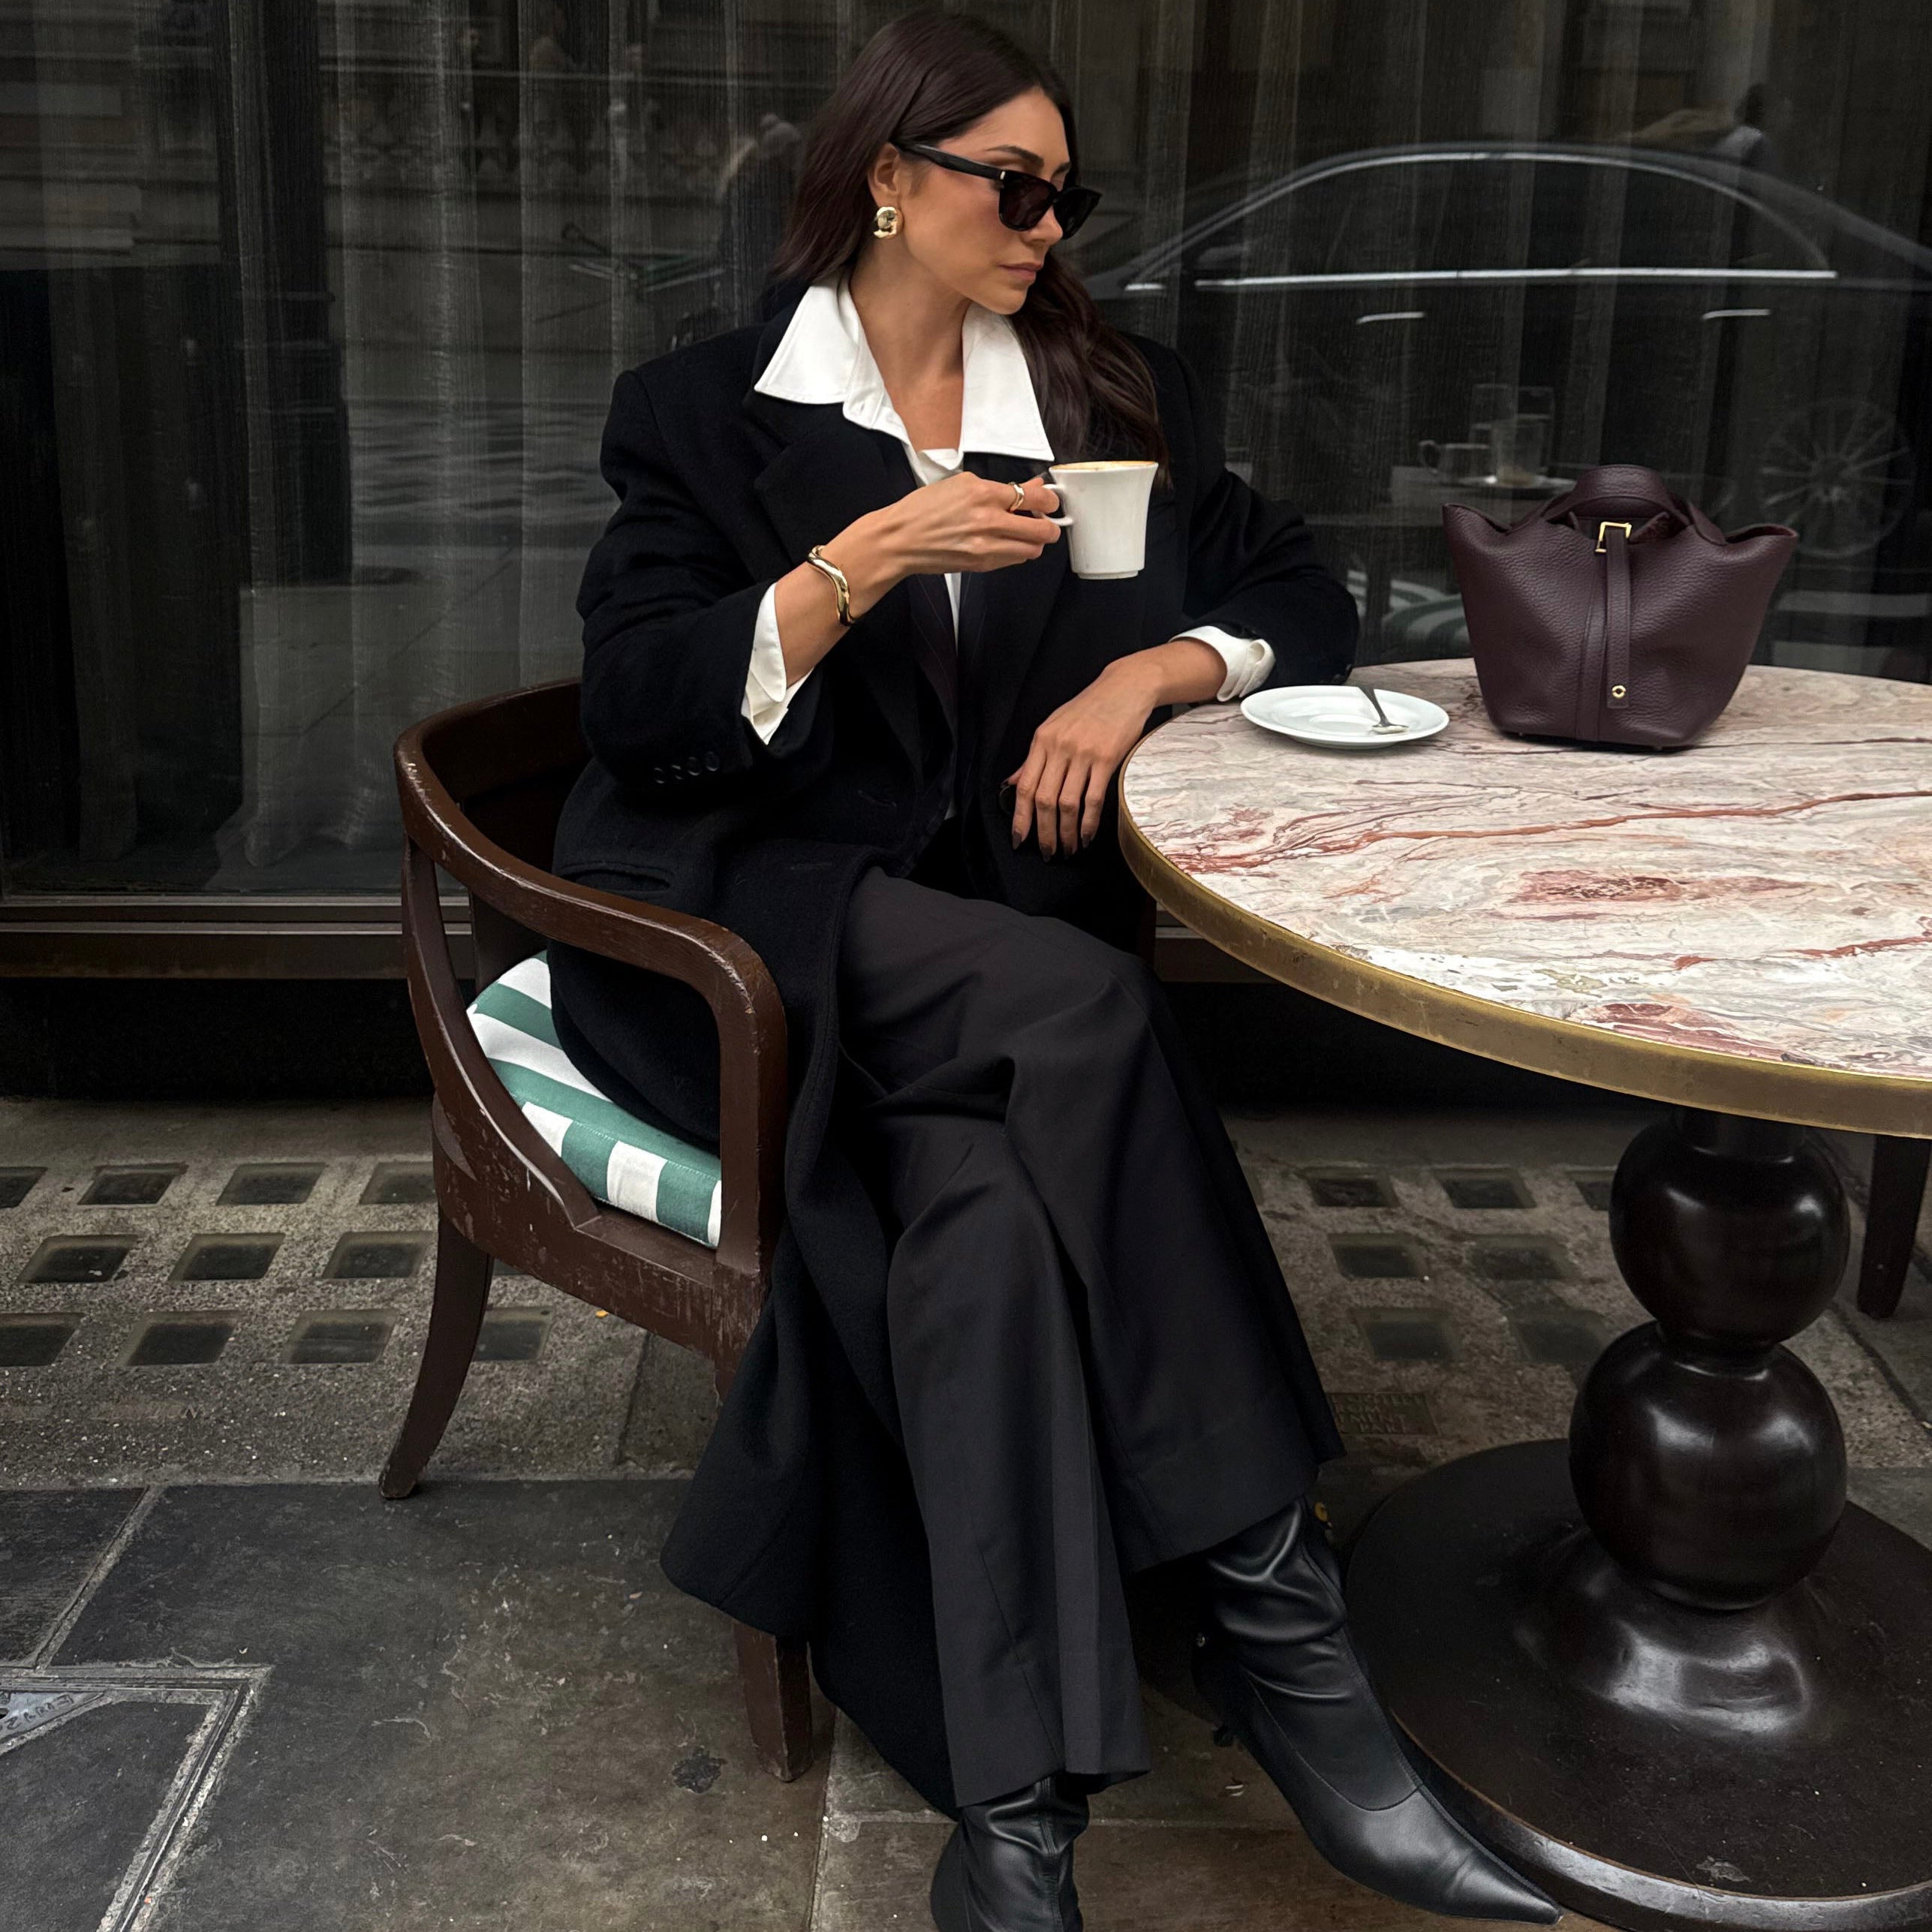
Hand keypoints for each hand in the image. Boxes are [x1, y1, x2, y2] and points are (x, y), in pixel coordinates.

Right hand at [853, 471, 1061, 586]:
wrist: (900, 539)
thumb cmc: (923, 510)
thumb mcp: (961, 485)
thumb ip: (1000, 487)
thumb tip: (1031, 488)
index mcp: (983, 493)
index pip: (1035, 498)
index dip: (1049, 501)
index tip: (1050, 502)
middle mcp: (988, 520)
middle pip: (1042, 530)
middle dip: (1049, 526)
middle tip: (1044, 522)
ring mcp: (986, 545)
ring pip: (1031, 549)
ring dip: (1033, 542)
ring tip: (1023, 535)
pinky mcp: (981, 564)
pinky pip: (1012, 560)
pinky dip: (1015, 552)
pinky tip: (1004, 543)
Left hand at [1006, 659, 1162, 857]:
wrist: (1125, 687)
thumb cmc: (1089, 708)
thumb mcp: (1054, 726)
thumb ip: (1034, 757)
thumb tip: (1014, 784)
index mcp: (1041, 740)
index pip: (1025, 787)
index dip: (1020, 817)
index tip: (1020, 839)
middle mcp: (1059, 748)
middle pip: (1044, 800)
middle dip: (1043, 833)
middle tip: (1047, 853)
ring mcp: (1083, 754)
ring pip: (1067, 804)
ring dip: (1067, 833)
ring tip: (1068, 849)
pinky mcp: (1107, 759)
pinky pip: (1094, 799)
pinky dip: (1089, 822)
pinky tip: (1087, 835)